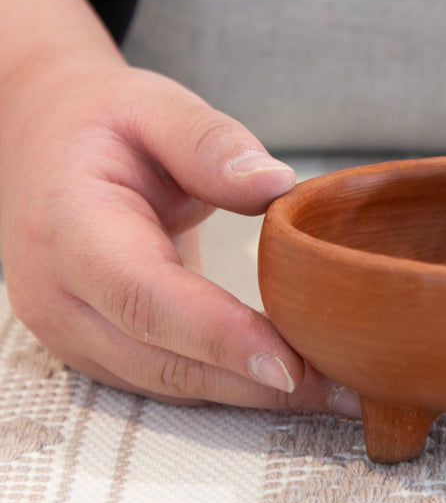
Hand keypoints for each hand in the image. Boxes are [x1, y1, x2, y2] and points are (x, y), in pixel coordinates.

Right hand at [0, 0, 358, 412]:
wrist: (44, 140)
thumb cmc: (102, 122)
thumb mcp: (156, 108)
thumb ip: (212, 145)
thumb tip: (276, 184)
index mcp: (70, 227)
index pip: (146, 296)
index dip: (219, 336)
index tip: (290, 364)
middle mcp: (60, 294)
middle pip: (163, 359)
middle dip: (256, 383)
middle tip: (344, 389)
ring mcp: (71, 329)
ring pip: (167, 383)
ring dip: (250, 395)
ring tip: (333, 390)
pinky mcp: (97, 344)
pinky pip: (165, 378)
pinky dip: (228, 384)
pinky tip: (287, 378)